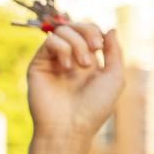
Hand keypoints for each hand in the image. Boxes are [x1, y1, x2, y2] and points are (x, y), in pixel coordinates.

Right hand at [28, 23, 124, 140]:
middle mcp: (69, 59)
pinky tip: (66, 67)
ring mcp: (53, 61)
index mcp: (87, 62)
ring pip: (62, 31)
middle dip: (87, 31)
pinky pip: (49, 41)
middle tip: (94, 49)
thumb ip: (115, 52)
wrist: (70, 127)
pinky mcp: (38, 65)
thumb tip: (110, 28)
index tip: (100, 46)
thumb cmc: (94, 108)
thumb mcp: (114, 78)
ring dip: (77, 43)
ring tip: (81, 66)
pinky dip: (62, 48)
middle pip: (75, 26)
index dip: (94, 31)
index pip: (88, 32)